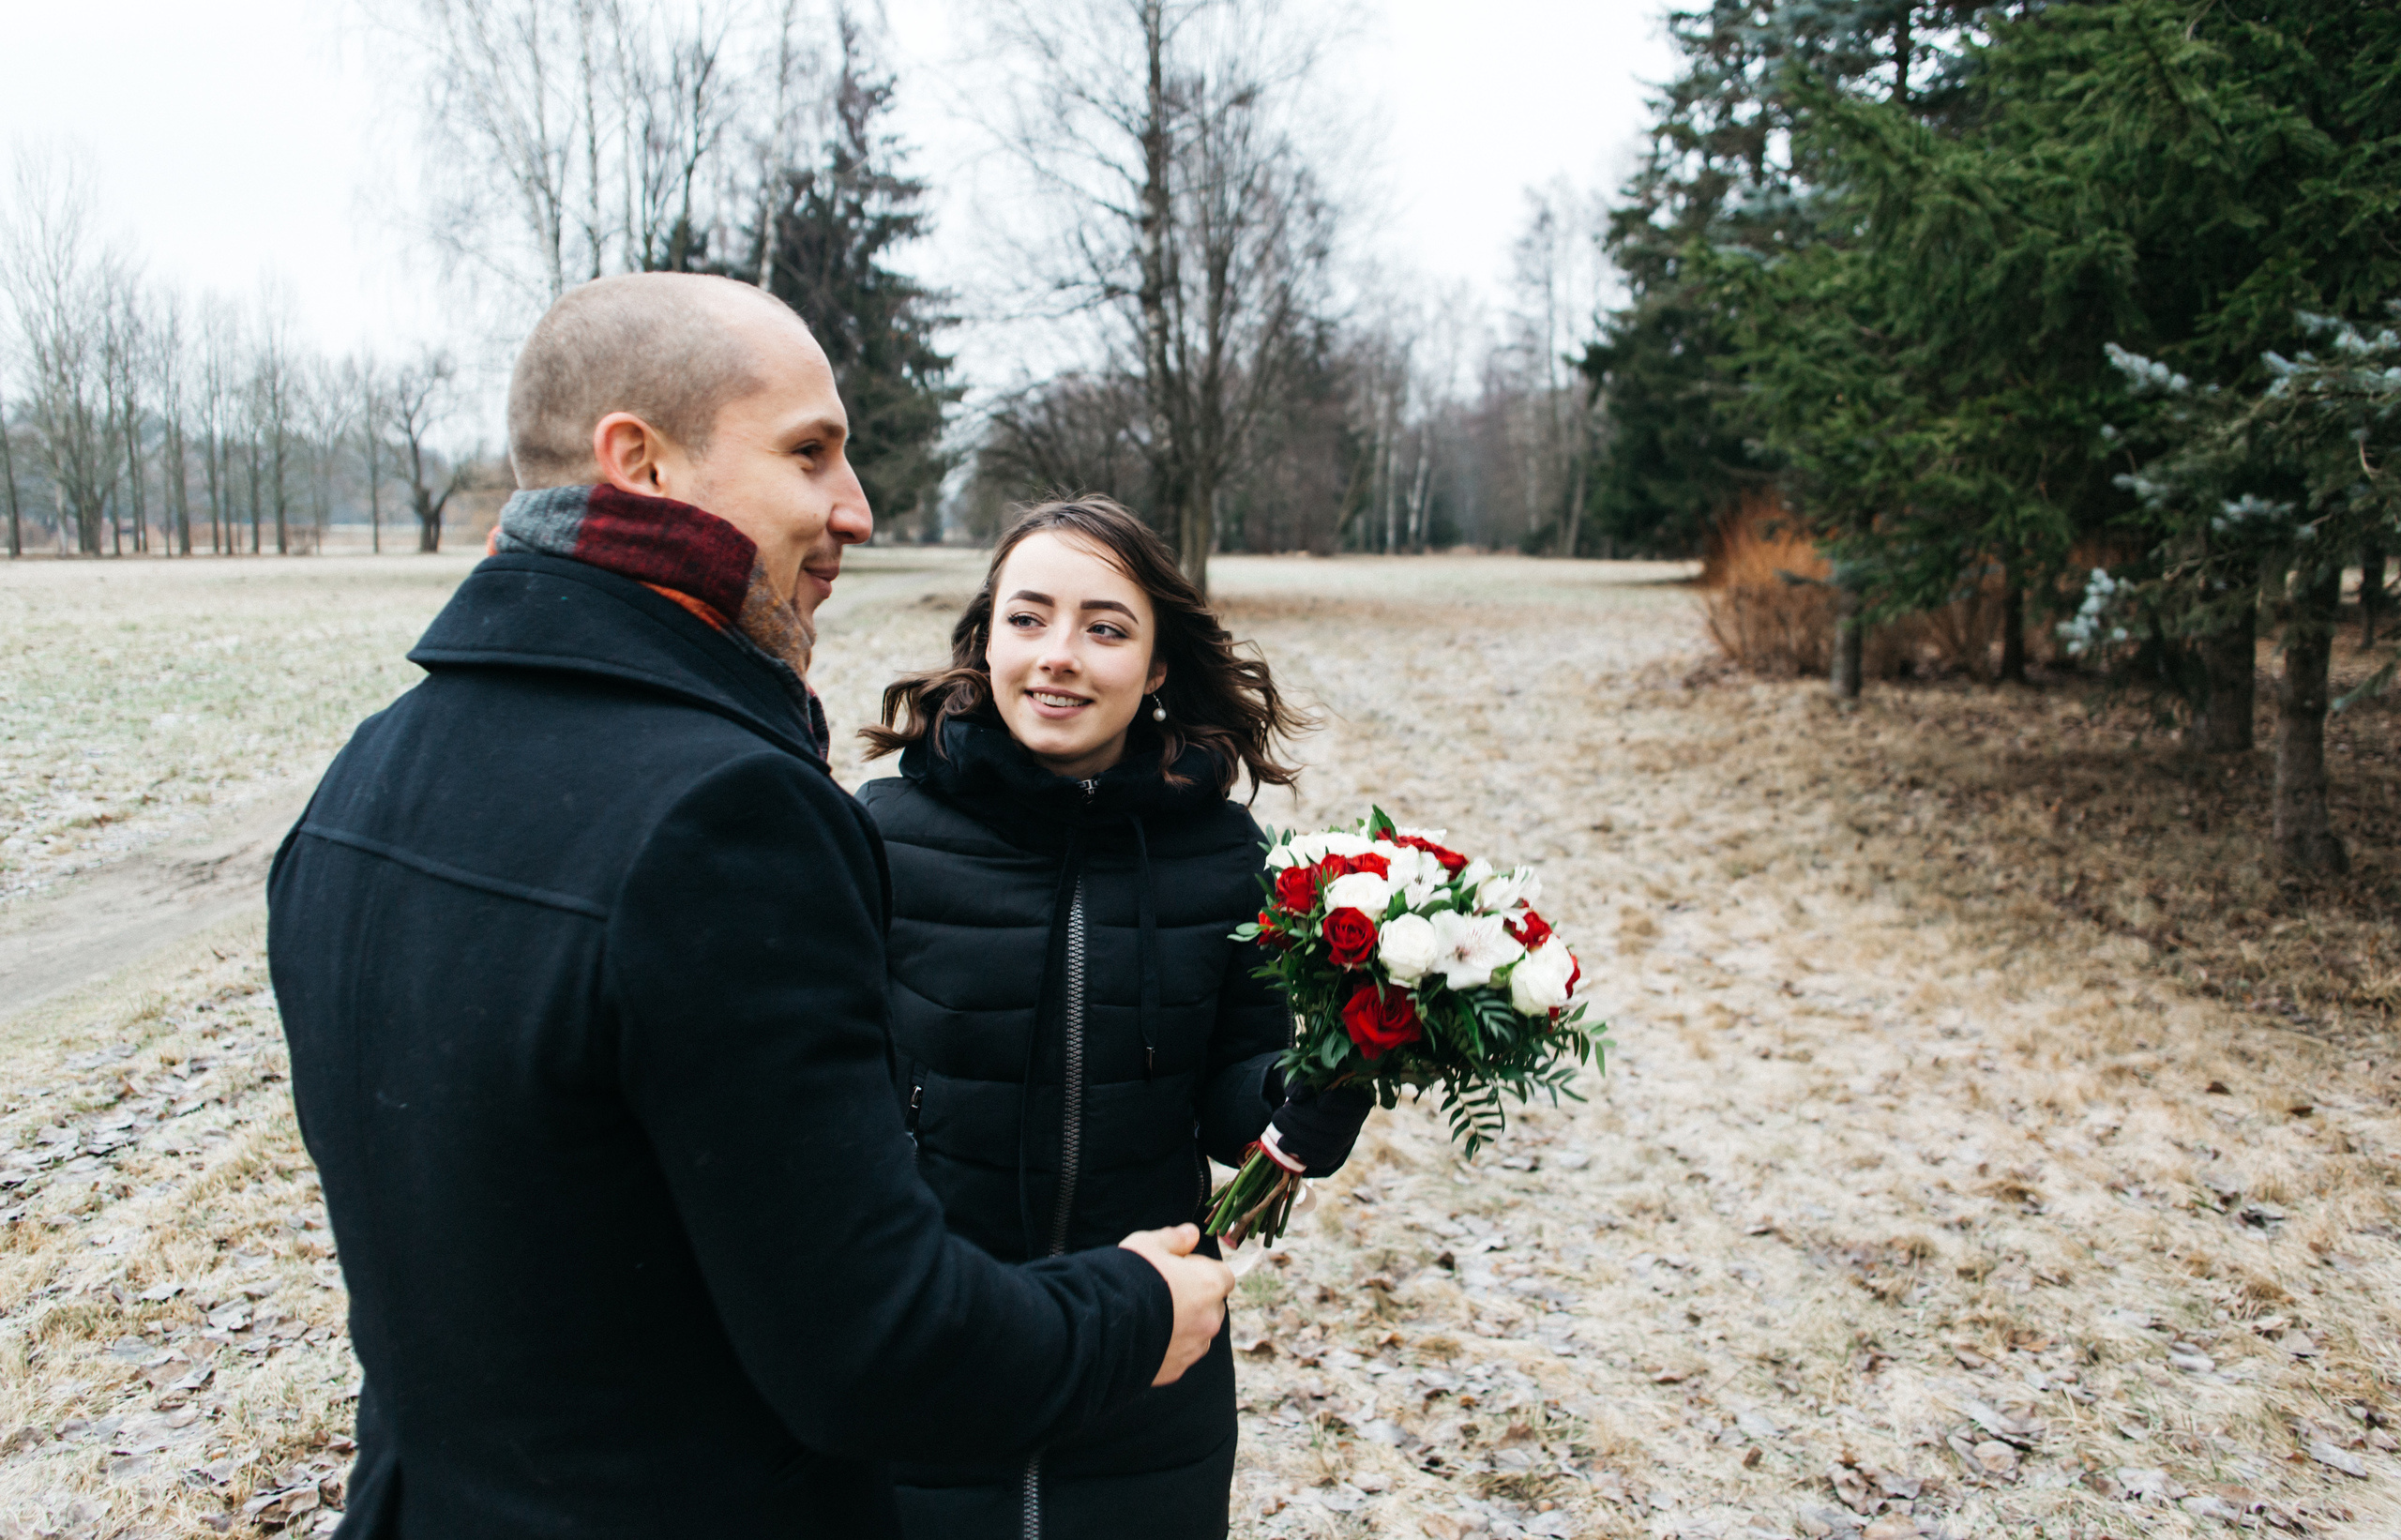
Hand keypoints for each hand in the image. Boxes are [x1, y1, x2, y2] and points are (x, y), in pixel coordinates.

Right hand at [1118, 1223, 1232, 1385]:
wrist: (1103, 1326)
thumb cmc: (1128, 1278)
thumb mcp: (1148, 1244)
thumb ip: (1174, 1238)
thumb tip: (1192, 1234)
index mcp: (1210, 1285)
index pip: (1223, 1276)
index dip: (1201, 1269)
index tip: (1177, 1268)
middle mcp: (1209, 1319)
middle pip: (1213, 1306)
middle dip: (1195, 1298)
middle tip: (1163, 1291)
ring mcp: (1194, 1348)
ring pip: (1198, 1332)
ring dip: (1184, 1324)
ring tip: (1151, 1315)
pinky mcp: (1176, 1369)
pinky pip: (1179, 1354)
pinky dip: (1169, 1346)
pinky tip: (1145, 1335)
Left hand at [1267, 1083, 1374, 1177]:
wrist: (1303, 1098)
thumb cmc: (1306, 1081)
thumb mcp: (1303, 1073)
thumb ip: (1301, 1080)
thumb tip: (1297, 1096)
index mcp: (1356, 1093)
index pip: (1354, 1103)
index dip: (1338, 1104)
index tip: (1320, 1100)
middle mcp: (1356, 1118)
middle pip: (1336, 1126)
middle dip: (1304, 1119)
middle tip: (1281, 1112)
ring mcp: (1346, 1138)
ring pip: (1329, 1145)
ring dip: (1298, 1137)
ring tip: (1278, 1125)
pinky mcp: (1333, 1153)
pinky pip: (1322, 1159)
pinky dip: (1301, 1152)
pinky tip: (1284, 1143)